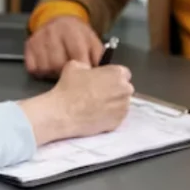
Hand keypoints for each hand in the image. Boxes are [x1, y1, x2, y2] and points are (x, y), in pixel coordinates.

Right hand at [18, 61, 133, 144]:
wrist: (64, 113)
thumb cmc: (69, 87)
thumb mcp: (74, 66)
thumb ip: (88, 66)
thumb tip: (88, 71)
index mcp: (117, 73)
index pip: (123, 73)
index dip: (111, 76)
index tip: (102, 80)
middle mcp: (125, 90)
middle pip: (124, 88)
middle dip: (115, 90)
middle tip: (98, 93)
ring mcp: (123, 108)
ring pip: (121, 104)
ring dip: (113, 103)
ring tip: (97, 106)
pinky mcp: (118, 123)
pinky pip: (116, 117)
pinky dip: (110, 116)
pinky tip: (96, 115)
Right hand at [25, 16, 103, 78]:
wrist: (59, 20)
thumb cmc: (78, 35)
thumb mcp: (92, 41)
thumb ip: (98, 57)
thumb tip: (100, 74)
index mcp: (71, 30)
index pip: (76, 53)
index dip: (81, 68)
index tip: (85, 78)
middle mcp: (53, 32)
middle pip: (58, 64)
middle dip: (65, 72)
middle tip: (70, 72)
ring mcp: (38, 38)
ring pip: (45, 67)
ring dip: (53, 73)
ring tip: (59, 68)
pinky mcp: (28, 45)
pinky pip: (33, 68)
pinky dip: (41, 71)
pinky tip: (48, 65)